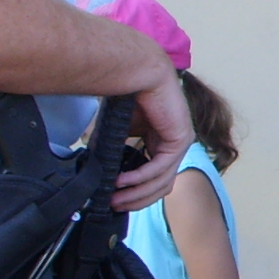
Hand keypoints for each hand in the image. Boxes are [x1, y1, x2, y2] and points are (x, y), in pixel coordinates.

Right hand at [114, 71, 191, 212]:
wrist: (138, 72)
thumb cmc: (127, 96)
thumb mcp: (118, 130)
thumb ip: (112, 149)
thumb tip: (98, 169)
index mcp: (163, 144)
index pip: (155, 180)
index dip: (136, 194)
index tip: (115, 201)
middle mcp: (174, 146)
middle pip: (161, 187)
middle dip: (136, 200)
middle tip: (114, 206)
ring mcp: (180, 144)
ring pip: (161, 182)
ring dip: (136, 194)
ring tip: (115, 199)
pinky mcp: (179, 140)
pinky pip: (158, 168)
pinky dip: (139, 179)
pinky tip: (121, 183)